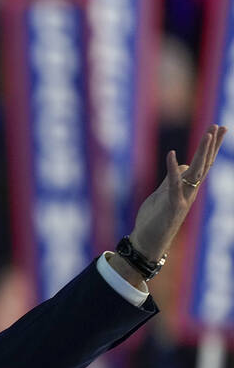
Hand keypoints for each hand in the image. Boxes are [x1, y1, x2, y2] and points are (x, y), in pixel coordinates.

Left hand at [129, 124, 226, 259]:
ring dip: (202, 153)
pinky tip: (172, 154)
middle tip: (220, 126)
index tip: (218, 129)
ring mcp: (183, 198)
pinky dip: (173, 169)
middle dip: (211, 145)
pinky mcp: (172, 205)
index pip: (202, 164)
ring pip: (195, 172)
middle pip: (204, 164)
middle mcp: (190, 192)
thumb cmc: (155, 219)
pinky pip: (173, 184)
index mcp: (188, 188)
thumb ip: (171, 180)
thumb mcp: (162, 194)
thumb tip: (180, 165)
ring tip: (209, 134)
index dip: (210, 147)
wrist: (148, 242)